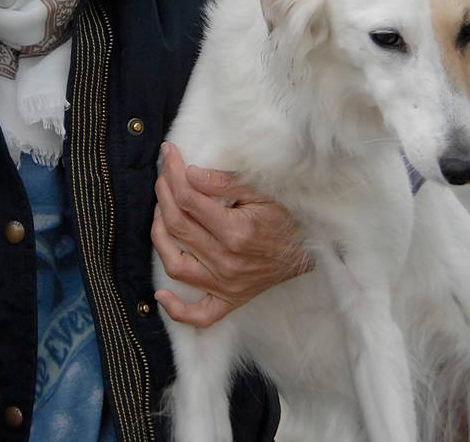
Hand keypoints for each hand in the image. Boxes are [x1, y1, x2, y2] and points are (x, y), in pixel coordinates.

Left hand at [152, 142, 309, 327]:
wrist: (311, 247)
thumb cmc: (286, 215)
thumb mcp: (261, 190)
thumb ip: (224, 181)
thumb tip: (190, 173)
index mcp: (237, 232)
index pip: (189, 199)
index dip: (173, 173)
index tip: (169, 154)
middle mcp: (228, 262)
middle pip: (177, 225)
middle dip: (164, 194)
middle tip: (164, 175)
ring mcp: (227, 285)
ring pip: (175, 264)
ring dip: (159, 235)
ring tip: (160, 211)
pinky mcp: (230, 300)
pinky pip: (199, 315)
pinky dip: (177, 309)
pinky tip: (162, 295)